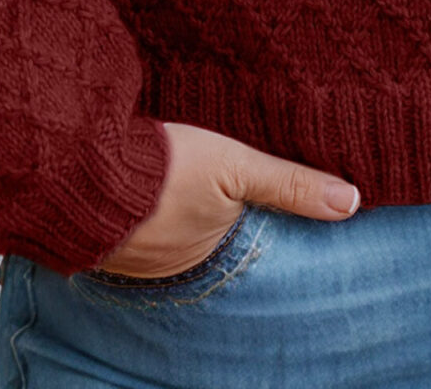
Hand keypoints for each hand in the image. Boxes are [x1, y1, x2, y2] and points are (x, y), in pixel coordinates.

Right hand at [88, 121, 360, 279]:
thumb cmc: (160, 168)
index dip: (250, 215)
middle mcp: (171, 264)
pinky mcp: (100, 236)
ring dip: (173, 215)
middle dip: (210, 220)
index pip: (242, 238)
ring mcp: (133, 256)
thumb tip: (353, 202)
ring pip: (167, 235)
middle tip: (212, 188)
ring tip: (180, 186)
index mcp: (207, 251)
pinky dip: (141, 213)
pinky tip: (144, 189)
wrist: (76, 168)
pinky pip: (131, 229)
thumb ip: (291, 184)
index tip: (254, 196)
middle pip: (204, 239)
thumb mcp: (235, 166)